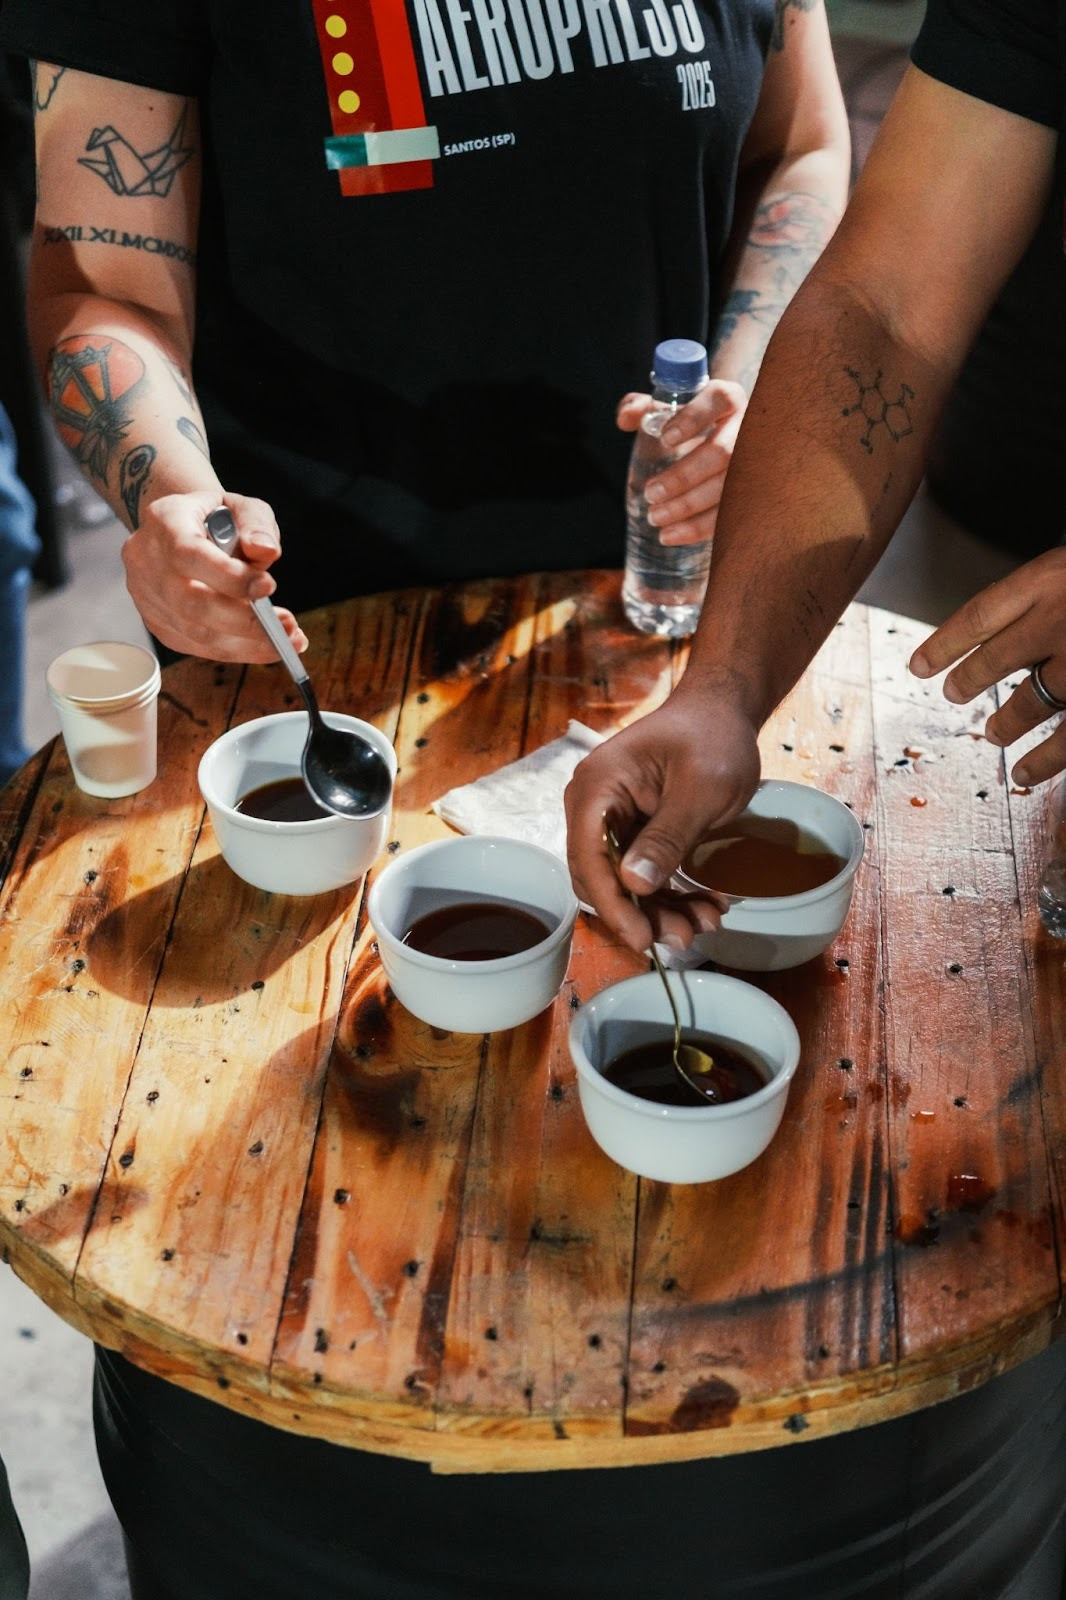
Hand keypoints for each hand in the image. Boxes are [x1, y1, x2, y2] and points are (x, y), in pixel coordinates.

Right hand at [122, 490, 307, 661]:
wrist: (180, 528)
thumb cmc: (214, 517)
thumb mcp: (240, 506)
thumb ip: (256, 523)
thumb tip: (266, 552)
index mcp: (164, 522)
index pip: (190, 554)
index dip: (229, 576)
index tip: (269, 587)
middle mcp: (146, 561)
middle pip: (190, 603)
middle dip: (243, 620)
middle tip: (286, 625)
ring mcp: (148, 597)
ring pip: (196, 632)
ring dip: (247, 643)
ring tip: (288, 639)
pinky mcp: (157, 624)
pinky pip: (198, 646)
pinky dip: (237, 650)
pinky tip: (267, 646)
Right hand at [563, 686, 760, 952]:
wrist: (723, 712)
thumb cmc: (713, 737)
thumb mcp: (700, 790)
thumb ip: (667, 837)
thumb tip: (632, 883)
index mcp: (597, 787)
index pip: (589, 857)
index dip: (613, 904)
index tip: (642, 938)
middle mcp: (592, 806)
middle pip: (600, 877)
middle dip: (641, 912)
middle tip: (684, 936)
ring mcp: (609, 819)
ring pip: (621, 882)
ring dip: (660, 909)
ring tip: (705, 921)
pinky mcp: (630, 831)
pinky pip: (640, 873)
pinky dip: (668, 894)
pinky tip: (702, 905)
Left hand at [616, 380, 746, 546]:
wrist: (725, 444)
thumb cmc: (690, 425)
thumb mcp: (667, 410)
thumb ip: (640, 408)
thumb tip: (626, 419)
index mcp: (727, 400)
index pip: (719, 399)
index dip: (693, 418)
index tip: (665, 439)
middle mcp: (747, 428)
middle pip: (722, 452)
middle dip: (684, 476)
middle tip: (650, 493)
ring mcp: (755, 462)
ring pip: (728, 487)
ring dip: (689, 507)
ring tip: (655, 517)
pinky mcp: (751, 494)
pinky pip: (730, 513)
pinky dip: (699, 528)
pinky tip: (671, 535)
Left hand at [909, 547, 1065, 783]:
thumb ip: (1048, 595)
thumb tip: (1005, 628)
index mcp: (1050, 578)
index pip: (979, 615)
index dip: (945, 642)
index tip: (918, 663)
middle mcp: (1059, 620)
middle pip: (995, 660)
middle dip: (969, 681)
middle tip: (954, 693)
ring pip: (1029, 704)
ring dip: (1006, 723)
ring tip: (993, 734)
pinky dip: (1044, 761)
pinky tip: (1023, 775)